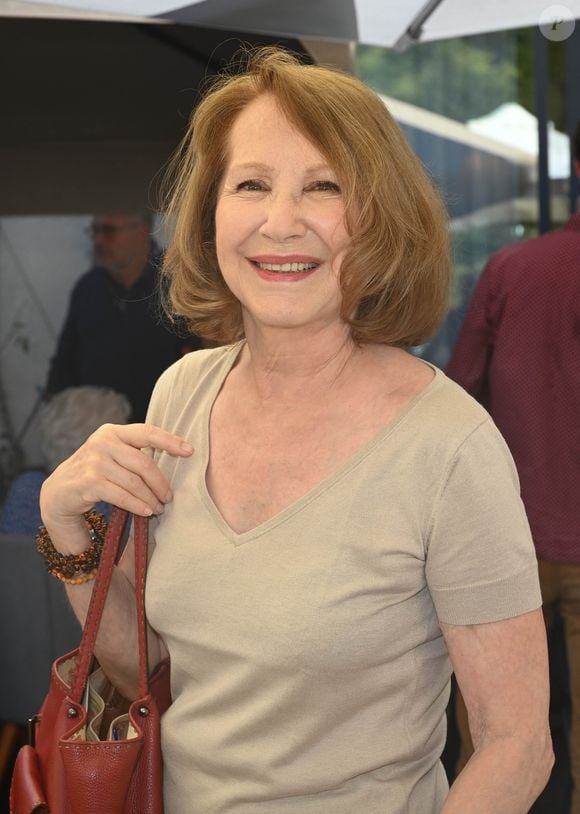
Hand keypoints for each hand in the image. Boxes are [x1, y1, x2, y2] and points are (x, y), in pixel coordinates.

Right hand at [40, 423, 192, 534]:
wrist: (58, 493)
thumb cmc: (94, 474)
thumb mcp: (113, 456)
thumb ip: (135, 453)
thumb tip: (175, 459)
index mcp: (113, 431)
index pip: (147, 432)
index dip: (170, 441)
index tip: (190, 451)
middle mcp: (102, 442)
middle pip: (144, 462)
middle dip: (161, 482)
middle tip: (170, 497)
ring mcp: (94, 461)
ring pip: (134, 482)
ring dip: (150, 497)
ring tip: (159, 508)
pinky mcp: (88, 482)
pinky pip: (121, 496)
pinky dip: (137, 505)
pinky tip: (146, 511)